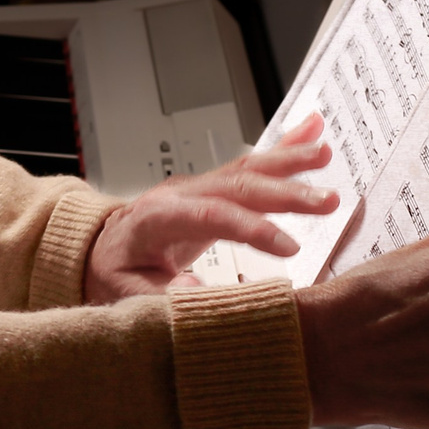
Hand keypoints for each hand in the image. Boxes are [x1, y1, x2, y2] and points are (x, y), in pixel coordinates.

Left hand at [83, 112, 343, 302]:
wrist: (100, 248)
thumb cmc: (113, 271)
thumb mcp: (123, 292)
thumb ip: (156, 295)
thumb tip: (192, 291)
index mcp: (157, 217)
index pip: (210, 216)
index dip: (251, 228)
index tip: (289, 247)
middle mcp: (179, 193)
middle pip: (236, 186)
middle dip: (284, 192)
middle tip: (328, 201)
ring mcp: (196, 186)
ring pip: (247, 168)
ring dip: (289, 161)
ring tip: (325, 153)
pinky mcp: (212, 189)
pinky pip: (250, 167)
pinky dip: (283, 150)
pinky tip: (311, 132)